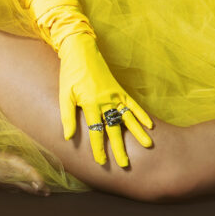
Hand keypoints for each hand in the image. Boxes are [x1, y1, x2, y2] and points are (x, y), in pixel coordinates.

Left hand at [57, 32, 153, 167]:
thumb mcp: (64, 95)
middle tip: (125, 163)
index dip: (98, 147)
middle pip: (114, 128)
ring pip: (128, 117)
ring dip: (137, 132)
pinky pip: (133, 104)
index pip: (95, 130)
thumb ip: (67, 116)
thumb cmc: (70, 74)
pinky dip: (142, 114)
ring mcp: (114, 95)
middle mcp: (105, 100)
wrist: (81, 51)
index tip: (101, 162)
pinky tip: (150, 125)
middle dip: (119, 147)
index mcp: (90, 103)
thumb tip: (68, 138)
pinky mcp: (119, 90)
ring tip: (147, 145)